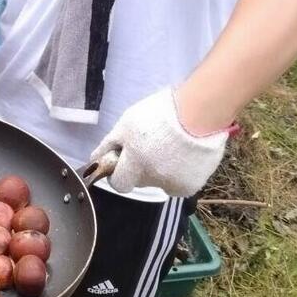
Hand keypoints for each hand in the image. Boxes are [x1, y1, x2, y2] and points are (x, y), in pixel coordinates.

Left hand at [89, 87, 229, 196]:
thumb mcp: (128, 122)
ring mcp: (175, 184)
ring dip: (163, 169)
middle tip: (153, 145)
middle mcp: (154, 180)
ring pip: (161, 181)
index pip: (119, 183)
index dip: (120, 171)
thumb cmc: (161, 113)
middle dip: (143, 167)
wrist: (201, 111)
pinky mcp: (193, 185)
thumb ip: (110, 144)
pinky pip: (180, 182)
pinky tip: (186, 153)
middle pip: (141, 181)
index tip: (126, 159)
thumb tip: (94, 159)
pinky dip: (181, 171)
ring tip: (173, 146)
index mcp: (135, 164)